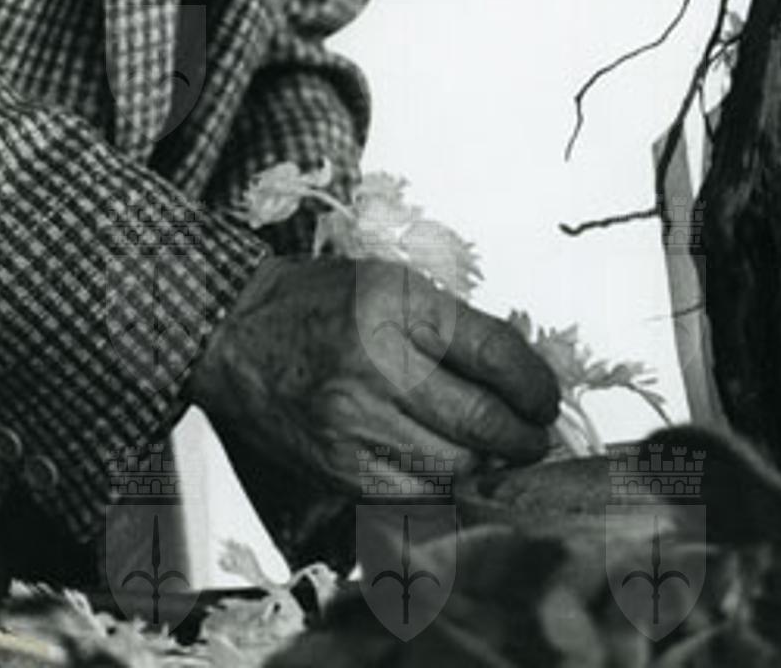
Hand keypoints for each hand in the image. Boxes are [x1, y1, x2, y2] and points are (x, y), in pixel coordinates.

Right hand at [189, 254, 559, 561]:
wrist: (234, 334)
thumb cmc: (317, 301)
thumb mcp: (391, 283)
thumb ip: (453, 326)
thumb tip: (519, 375)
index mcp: (394, 304)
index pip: (492, 352)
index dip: (535, 382)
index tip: (547, 397)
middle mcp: (374, 366)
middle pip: (479, 421)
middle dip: (523, 437)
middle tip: (536, 436)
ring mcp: (352, 426)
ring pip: (452, 469)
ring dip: (488, 469)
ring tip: (500, 457)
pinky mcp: (336, 472)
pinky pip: (411, 497)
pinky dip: (443, 492)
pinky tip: (453, 476)